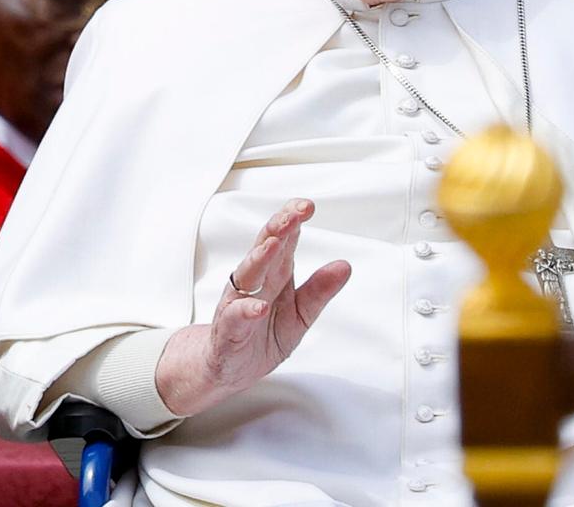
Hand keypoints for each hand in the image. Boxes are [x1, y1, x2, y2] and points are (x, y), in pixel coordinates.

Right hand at [154, 199, 350, 416]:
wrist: (229, 368)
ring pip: (247, 274)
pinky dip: (247, 310)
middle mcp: (255, 282)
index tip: (308, 206)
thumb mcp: (301, 314)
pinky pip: (236, 317)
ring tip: (274, 244)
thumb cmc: (262, 334)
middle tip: (293, 214)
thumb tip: (344, 266)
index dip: (293, 220)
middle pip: (264, 248)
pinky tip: (258, 306)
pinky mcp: (228, 329)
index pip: (283, 239)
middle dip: (278, 228)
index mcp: (274, 274)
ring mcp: (238, 302)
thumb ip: (319, 290)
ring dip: (260, 258)